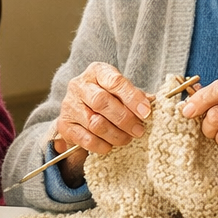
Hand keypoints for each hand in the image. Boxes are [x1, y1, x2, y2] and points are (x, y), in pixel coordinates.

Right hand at [52, 62, 150, 185]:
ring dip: (115, 134)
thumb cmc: (107, 98)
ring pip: (94, 123)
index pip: (115, 81)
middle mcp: (79, 85)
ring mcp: (69, 105)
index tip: (146, 112)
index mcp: (96, 72)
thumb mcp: (120, 92)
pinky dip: (101, 145)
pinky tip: (110, 146)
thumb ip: (135, 96)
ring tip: (127, 139)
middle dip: (124, 119)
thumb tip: (153, 102)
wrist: (80, 109)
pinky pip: (85, 139)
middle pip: (102, 102)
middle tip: (139, 130)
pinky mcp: (64, 124)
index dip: (132, 98)